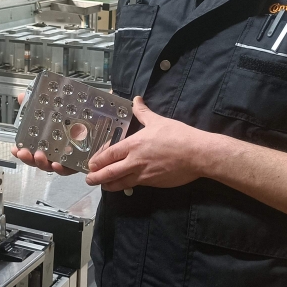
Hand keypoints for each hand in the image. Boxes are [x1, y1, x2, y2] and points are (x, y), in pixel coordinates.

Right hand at [11, 92, 77, 175]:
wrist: (97, 120)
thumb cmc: (74, 117)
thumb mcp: (54, 107)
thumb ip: (35, 103)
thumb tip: (21, 96)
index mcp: (47, 141)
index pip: (31, 149)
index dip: (21, 151)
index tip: (15, 149)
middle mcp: (55, 152)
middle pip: (38, 160)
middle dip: (28, 158)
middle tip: (23, 153)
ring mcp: (65, 158)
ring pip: (50, 166)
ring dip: (42, 163)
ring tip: (39, 156)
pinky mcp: (78, 162)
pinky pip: (68, 169)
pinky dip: (61, 168)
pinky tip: (56, 164)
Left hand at [85, 96, 215, 190]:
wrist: (197, 154)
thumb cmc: (178, 135)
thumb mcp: (158, 121)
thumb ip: (142, 112)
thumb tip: (136, 99)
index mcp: (134, 145)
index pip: (109, 154)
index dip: (98, 160)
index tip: (90, 164)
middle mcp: (135, 161)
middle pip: (110, 172)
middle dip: (97, 177)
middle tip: (89, 179)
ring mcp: (143, 174)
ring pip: (120, 182)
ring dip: (109, 185)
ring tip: (103, 186)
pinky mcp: (153, 183)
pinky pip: (135, 185)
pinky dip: (126, 186)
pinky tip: (123, 186)